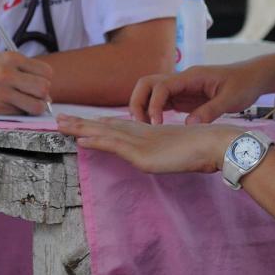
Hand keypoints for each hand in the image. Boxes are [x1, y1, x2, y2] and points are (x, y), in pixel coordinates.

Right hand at [0, 51, 53, 114]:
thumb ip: (20, 70)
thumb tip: (44, 90)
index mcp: (11, 58)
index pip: (46, 72)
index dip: (45, 79)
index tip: (37, 83)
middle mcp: (9, 74)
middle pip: (44, 89)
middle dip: (42, 95)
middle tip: (33, 96)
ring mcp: (2, 92)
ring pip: (36, 105)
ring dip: (34, 107)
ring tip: (25, 105)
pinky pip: (20, 114)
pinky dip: (19, 113)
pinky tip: (9, 107)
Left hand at [56, 114, 238, 173]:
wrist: (216, 144)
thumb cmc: (204, 148)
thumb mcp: (179, 150)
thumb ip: (166, 150)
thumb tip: (158, 155)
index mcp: (148, 133)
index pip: (116, 127)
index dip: (96, 124)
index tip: (80, 122)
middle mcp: (140, 134)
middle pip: (104, 127)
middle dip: (81, 124)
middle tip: (58, 120)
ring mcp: (140, 142)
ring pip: (104, 133)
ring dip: (81, 129)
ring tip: (60, 125)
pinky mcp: (142, 153)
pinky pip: (115, 146)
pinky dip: (97, 142)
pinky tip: (82, 141)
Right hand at [130, 61, 273, 125]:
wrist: (253, 78)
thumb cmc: (244, 85)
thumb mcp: (231, 99)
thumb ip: (210, 111)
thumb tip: (189, 125)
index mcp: (191, 76)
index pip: (161, 86)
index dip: (154, 104)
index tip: (156, 124)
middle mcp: (182, 80)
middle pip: (147, 84)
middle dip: (138, 102)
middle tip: (141, 125)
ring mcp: (181, 88)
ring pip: (151, 93)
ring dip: (144, 108)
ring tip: (146, 129)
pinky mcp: (184, 97)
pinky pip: (162, 102)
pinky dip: (154, 112)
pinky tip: (155, 128)